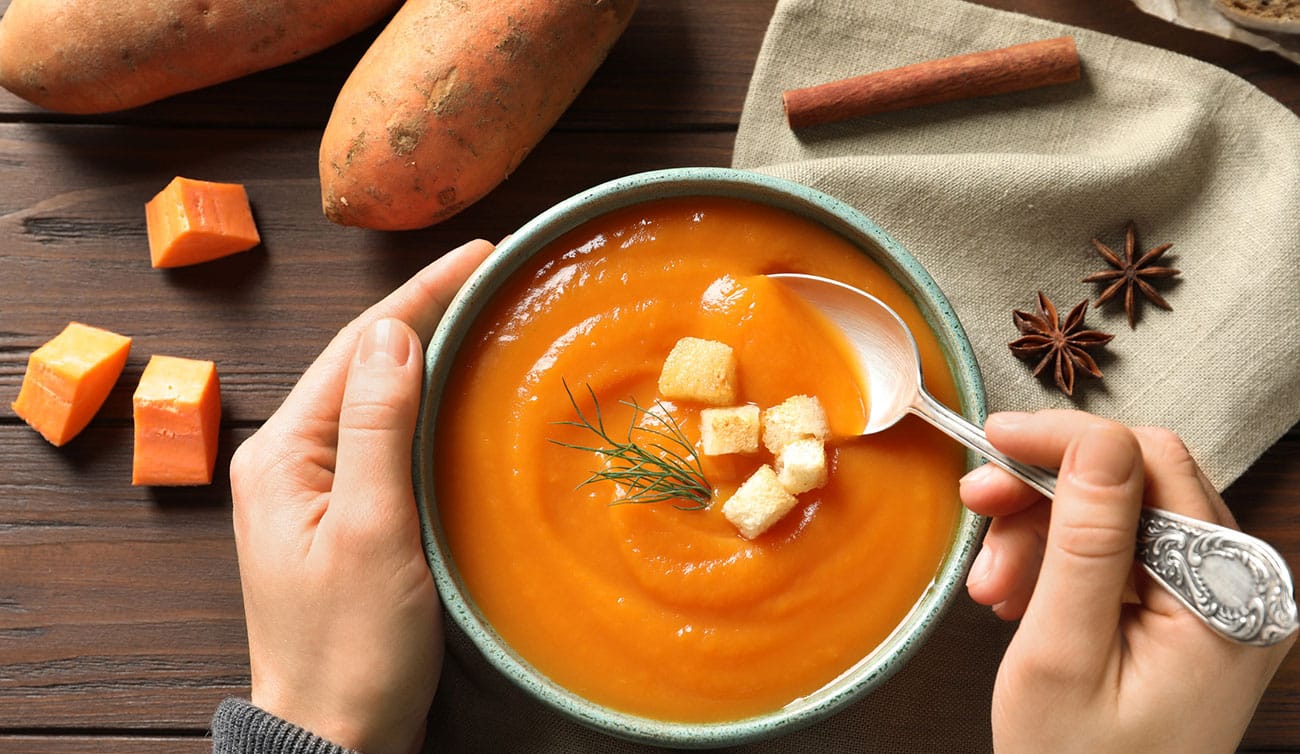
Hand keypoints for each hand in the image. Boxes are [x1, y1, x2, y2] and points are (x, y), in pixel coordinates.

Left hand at [228, 239, 494, 753]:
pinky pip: (383, 439)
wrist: (335, 737)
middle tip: (490, 273)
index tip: (478, 254)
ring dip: (425, 352)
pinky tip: (456, 393)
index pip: (357, 347)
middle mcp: (288, 461)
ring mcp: (313, 491)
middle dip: (424, 311)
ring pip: (375, 398)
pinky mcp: (342, 517)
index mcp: (281, 454)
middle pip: (362, 363)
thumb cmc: (351, 649)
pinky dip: (423, 405)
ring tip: (480, 313)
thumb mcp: (371, 531)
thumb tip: (391, 330)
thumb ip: (376, 426)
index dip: (420, 294)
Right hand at [961, 410, 1294, 753]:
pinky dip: (1057, 563)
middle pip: (1133, 484)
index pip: (1151, 465)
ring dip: (1040, 533)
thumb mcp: (1065, 653)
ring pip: (1116, 515)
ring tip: (993, 585)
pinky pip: (1116, 555)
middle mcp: (1235, 587)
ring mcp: (1211, 600)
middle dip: (1044, 493)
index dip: (1068, 443)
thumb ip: (1086, 542)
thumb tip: (1096, 440)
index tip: (995, 441)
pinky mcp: (1183, 614)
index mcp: (1226, 596)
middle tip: (978, 508)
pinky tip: (1018, 596)